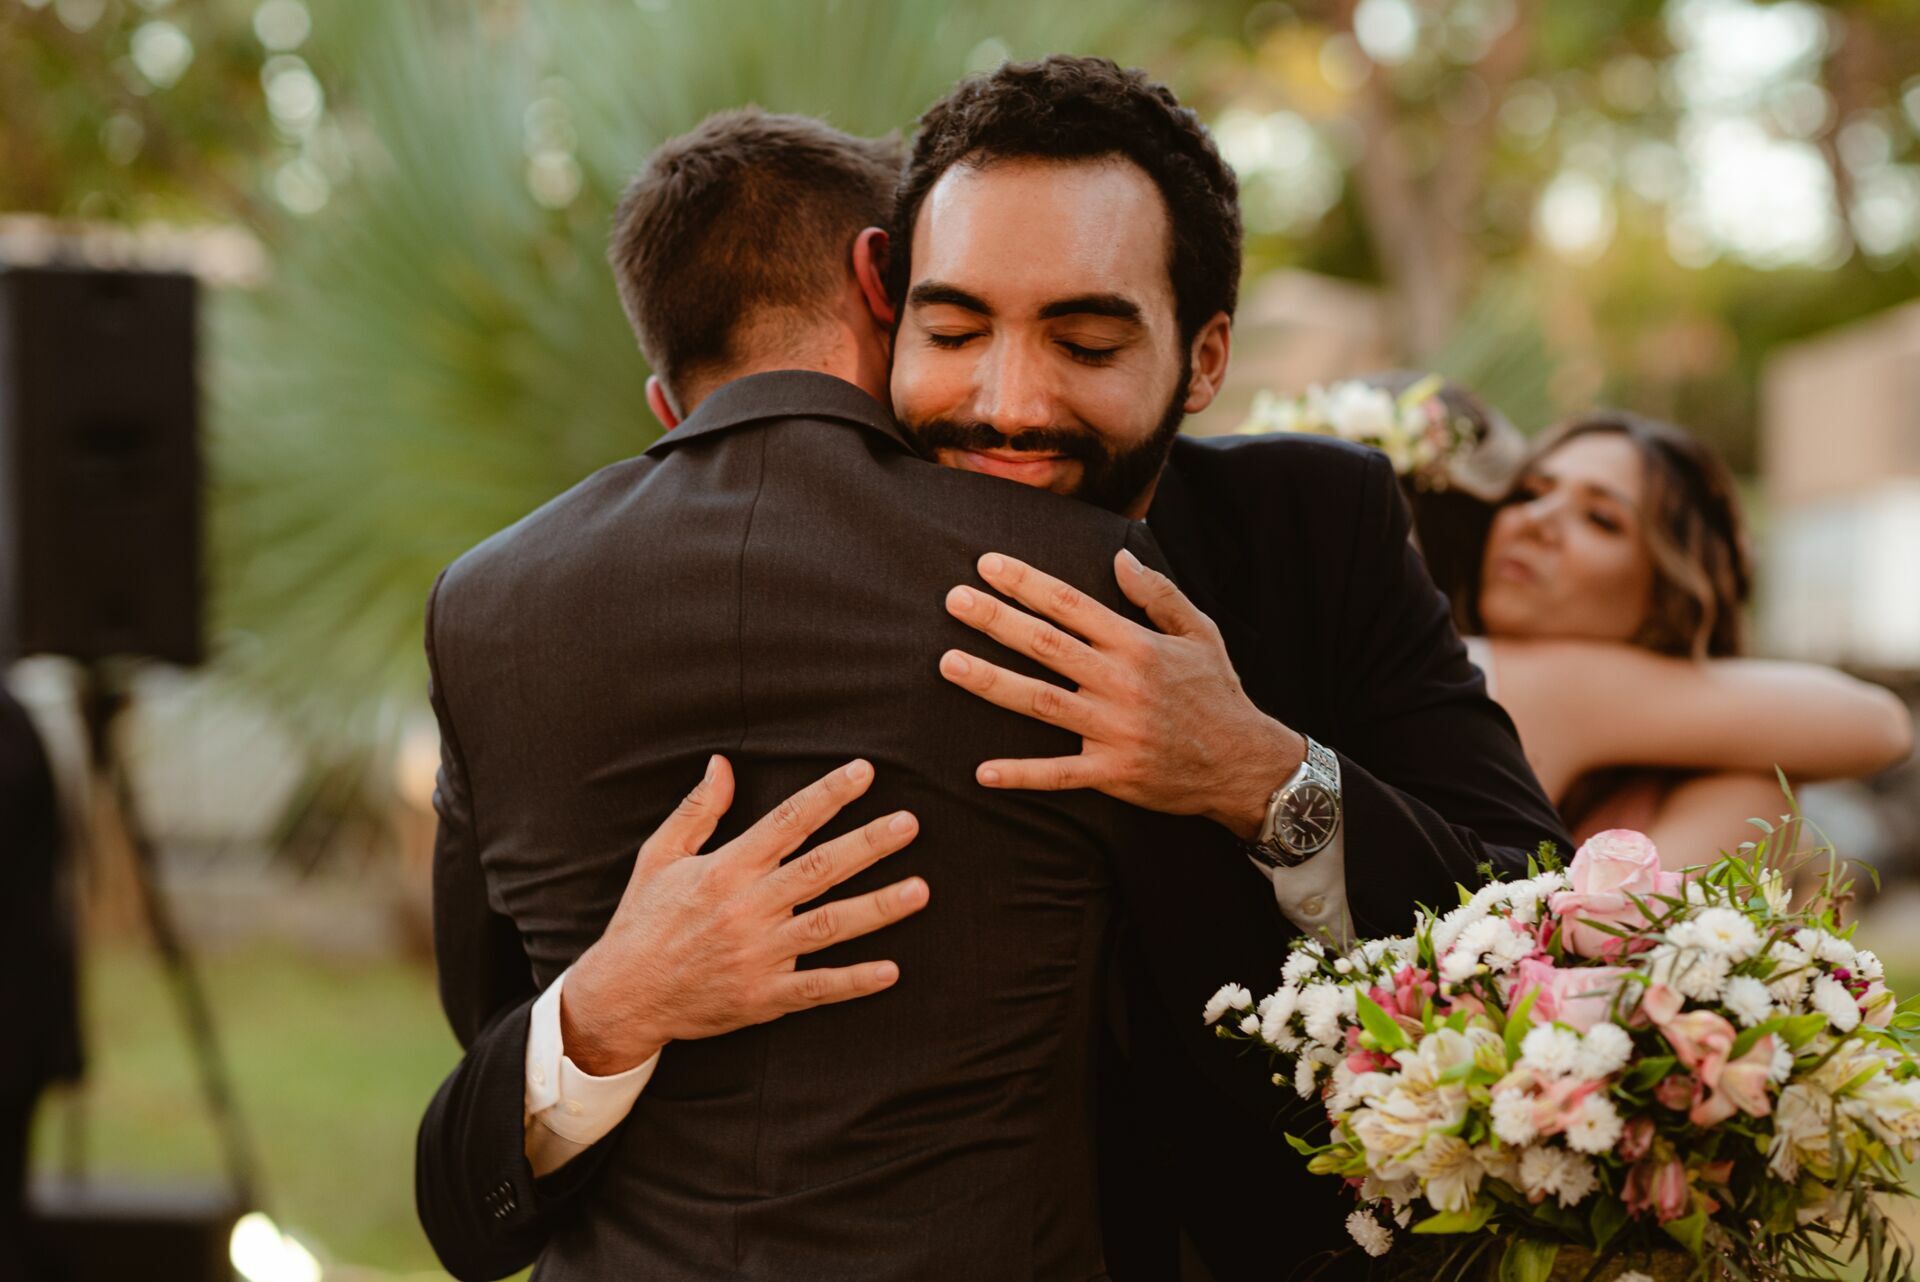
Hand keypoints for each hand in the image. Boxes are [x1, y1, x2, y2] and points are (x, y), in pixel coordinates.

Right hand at [560, 756, 927, 1074]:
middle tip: (909, 824)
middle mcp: (747, 908)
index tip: (865, 772)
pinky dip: (854, 980)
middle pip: (819, 869)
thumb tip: (722, 764)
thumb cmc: (643, 920)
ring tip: (919, 890)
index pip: (788, 822)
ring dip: (877, 908)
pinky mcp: (763, 996)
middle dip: (867, 844)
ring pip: (828, 925)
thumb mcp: (660, 856)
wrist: (622, 995)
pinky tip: (891, 969)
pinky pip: (817, 987)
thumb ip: (698, 810)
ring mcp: (758, 954)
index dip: (828, 795)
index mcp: (726, 869)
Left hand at [938, 549, 1302, 839]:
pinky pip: (1060, 774)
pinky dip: (1022, 774)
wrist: (1245, 764)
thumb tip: (1120, 558)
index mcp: (1137, 645)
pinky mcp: (1114, 773)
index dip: (1026, 583)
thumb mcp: (1200, 633)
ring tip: (948, 664)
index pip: (1070, 604)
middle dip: (996, 621)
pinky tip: (982, 771)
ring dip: (992, 683)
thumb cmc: (1218, 693)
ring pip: (1041, 703)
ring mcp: (1115, 730)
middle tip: (953, 600)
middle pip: (1046, 645)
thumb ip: (1158, 595)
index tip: (987, 565)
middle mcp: (1121, 683)